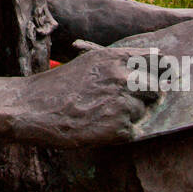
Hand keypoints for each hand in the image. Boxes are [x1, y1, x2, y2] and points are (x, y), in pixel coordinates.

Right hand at [14, 47, 156, 146]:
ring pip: (142, 112)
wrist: (32, 108)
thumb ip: (117, 65)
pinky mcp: (119, 128)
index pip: (158, 60)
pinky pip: (132, 131)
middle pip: (157, 89)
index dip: (160, 71)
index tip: (159, 78)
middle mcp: (123, 77)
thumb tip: (150, 72)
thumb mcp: (88, 63)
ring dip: (129, 116)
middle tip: (121, 103)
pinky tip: (96, 127)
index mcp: (115, 58)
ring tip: (100, 115)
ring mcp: (122, 103)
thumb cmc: (58, 86)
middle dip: (146, 97)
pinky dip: (118, 133)